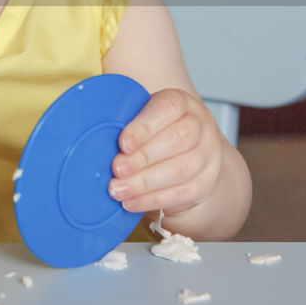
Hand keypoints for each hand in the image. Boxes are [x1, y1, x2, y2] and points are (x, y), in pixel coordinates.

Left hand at [107, 88, 223, 218]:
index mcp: (182, 104)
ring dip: (145, 182)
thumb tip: (97, 137)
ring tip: (119, 189)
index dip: (145, 127)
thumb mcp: (144, 118)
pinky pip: (182, 193)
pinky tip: (132, 201)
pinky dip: (153, 199)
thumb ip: (128, 123)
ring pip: (181, 169)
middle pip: (178, 140)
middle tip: (117, 169)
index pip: (169, 108)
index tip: (123, 143)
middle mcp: (201, 126)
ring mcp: (208, 155)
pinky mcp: (205, 182)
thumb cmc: (158, 132)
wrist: (188, 153)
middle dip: (143, 157)